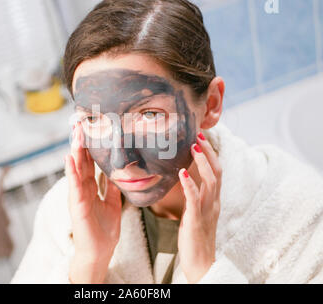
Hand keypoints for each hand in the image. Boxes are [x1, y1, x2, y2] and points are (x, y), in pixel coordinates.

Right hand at [65, 122, 121, 282]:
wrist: (100, 250)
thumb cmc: (104, 228)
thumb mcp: (112, 203)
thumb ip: (111, 187)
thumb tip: (116, 173)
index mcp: (91, 188)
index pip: (90, 162)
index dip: (90, 146)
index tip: (91, 129)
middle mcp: (82, 189)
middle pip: (82, 161)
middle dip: (81, 142)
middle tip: (81, 123)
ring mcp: (78, 196)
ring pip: (76, 169)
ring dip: (76, 151)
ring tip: (76, 133)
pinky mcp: (77, 206)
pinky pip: (74, 186)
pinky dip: (71, 172)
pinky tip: (69, 158)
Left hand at [177, 132, 221, 282]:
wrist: (201, 264)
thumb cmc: (195, 237)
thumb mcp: (195, 211)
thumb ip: (194, 196)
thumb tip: (184, 179)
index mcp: (213, 200)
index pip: (216, 172)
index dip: (210, 154)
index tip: (200, 137)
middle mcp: (213, 202)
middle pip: (216, 172)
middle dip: (208, 152)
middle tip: (198, 135)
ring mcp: (206, 211)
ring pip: (210, 182)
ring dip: (202, 163)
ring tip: (194, 147)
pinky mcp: (195, 220)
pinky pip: (194, 200)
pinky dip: (189, 185)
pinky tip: (182, 173)